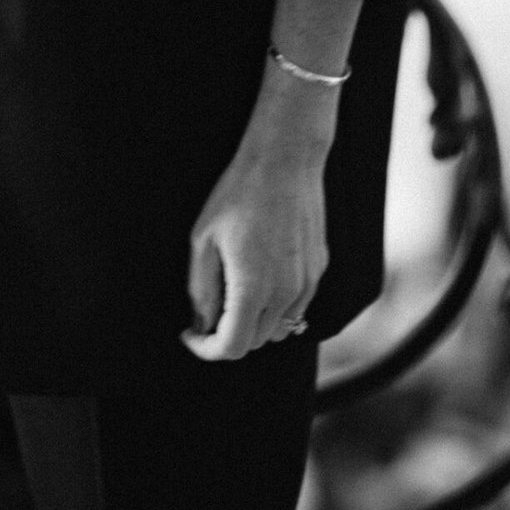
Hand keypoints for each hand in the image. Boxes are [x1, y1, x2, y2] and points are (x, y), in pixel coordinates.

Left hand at [181, 129, 328, 361]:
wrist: (284, 160)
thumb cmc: (238, 194)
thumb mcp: (204, 239)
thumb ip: (201, 289)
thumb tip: (202, 324)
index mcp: (253, 288)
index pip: (233, 347)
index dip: (206, 350)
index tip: (191, 334)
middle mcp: (286, 293)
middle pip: (255, 341)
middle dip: (228, 334)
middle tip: (208, 307)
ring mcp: (307, 283)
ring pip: (280, 328)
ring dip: (255, 323)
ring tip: (234, 291)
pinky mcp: (319, 269)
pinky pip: (297, 306)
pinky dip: (276, 306)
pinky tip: (261, 275)